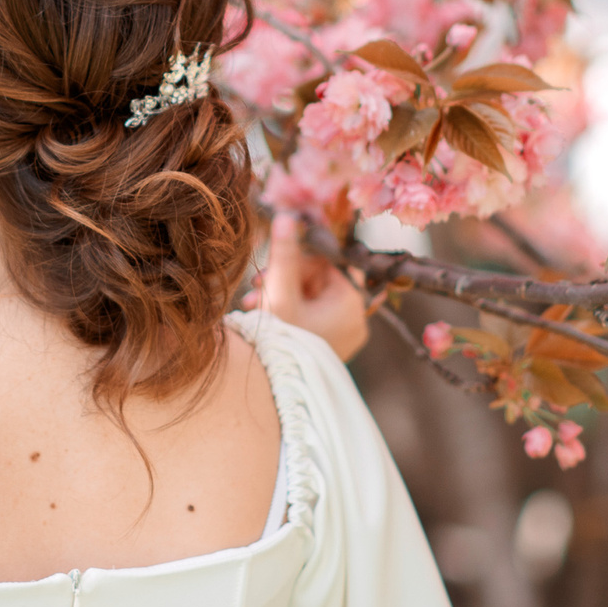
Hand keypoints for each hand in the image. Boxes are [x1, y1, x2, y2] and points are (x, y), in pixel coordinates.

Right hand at [254, 213, 369, 362]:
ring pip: (311, 296)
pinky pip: (311, 315)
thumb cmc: (282, 342)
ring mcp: (343, 333)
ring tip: (253, 303)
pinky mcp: (330, 344)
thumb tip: (287, 216)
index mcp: (352, 302)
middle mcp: (355, 318)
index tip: (278, 255)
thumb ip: (284, 254)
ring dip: (281, 293)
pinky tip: (264, 313)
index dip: (304, 253)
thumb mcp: (280, 292)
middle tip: (256, 284)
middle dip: (285, 276)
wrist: (276, 390)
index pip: (332, 260)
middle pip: (319, 278)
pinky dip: (289, 310)